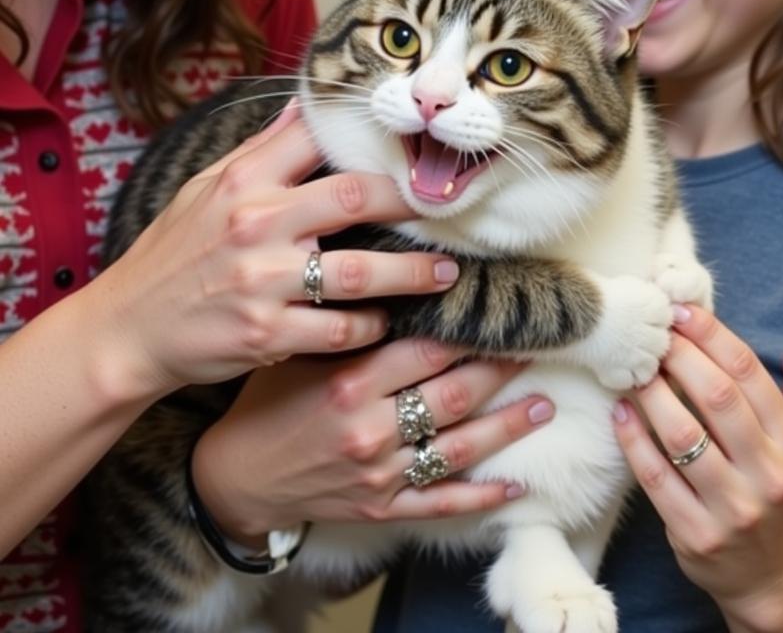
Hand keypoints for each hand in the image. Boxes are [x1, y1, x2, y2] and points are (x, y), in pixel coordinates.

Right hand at [92, 103, 457, 397]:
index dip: (371, 137)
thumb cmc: (173, 253)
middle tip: (444, 208)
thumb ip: (260, 150)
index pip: (317, 139)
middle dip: (409, 201)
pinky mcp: (267, 333)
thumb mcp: (204, 189)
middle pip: (354, 198)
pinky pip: (341, 329)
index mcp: (244, 181)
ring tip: (446, 274)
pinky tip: (387, 322)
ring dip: (413, 274)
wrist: (127, 330)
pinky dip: (372, 327)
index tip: (412, 144)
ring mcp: (262, 281)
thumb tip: (304, 108)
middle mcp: (255, 224)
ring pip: (361, 272)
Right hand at [191, 339, 554, 540]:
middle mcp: (369, 427)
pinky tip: (516, 485)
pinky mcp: (381, 508)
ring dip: (506, 426)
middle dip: (500, 368)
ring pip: (459, 447)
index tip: (501, 308)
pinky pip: (440, 502)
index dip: (470, 328)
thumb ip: (348, 323)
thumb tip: (397, 277)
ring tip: (544, 404)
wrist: (236, 479)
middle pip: (453, 392)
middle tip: (536, 345)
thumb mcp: (300, 353)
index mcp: (349, 380)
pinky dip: (481, 497)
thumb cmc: (269, 404)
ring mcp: (379, 473)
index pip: (426, 348)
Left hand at [613, 306, 782, 618]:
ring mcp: (733, 508)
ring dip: (651, 394)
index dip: (710, 335)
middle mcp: (768, 473)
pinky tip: (619, 412)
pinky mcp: (696, 535)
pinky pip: (656, 478)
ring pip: (683, 436)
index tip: (679, 311)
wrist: (772, 577)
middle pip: (717, 397)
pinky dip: (633, 440)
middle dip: (678, 357)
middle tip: (649, 333)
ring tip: (631, 367)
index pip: (748, 372)